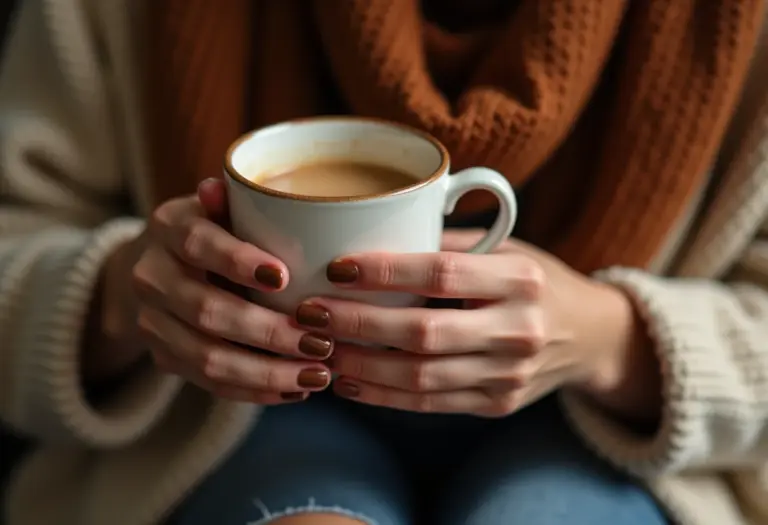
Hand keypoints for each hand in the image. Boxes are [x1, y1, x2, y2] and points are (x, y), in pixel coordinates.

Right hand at [110, 179, 331, 402]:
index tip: (286, 278)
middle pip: (207, 312)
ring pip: (208, 359)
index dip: (238, 262)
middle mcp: (151, 276)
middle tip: (321, 341)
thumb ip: (230, 201)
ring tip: (319, 373)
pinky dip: (256, 391)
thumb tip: (221, 186)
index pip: (198, 244)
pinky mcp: (164, 358)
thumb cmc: (213, 229)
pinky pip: (209, 384)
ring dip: (268, 372)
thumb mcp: (220, 206)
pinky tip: (297, 388)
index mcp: (168, 227)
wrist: (160, 266)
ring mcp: (152, 323)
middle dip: (269, 332)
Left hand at [293, 230, 654, 416]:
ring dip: (360, 365)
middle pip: (422, 333)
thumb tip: (376, 233)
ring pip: (420, 376)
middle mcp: (520, 329)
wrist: (589, 336)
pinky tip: (349, 380)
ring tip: (319, 348)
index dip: (384, 272)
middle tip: (309, 313)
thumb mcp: (508, 248)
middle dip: (356, 324)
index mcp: (520, 279)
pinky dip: (383, 396)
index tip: (335, 267)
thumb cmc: (537, 280)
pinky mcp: (498, 404)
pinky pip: (430, 404)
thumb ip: (450, 243)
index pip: (441, 273)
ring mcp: (510, 374)